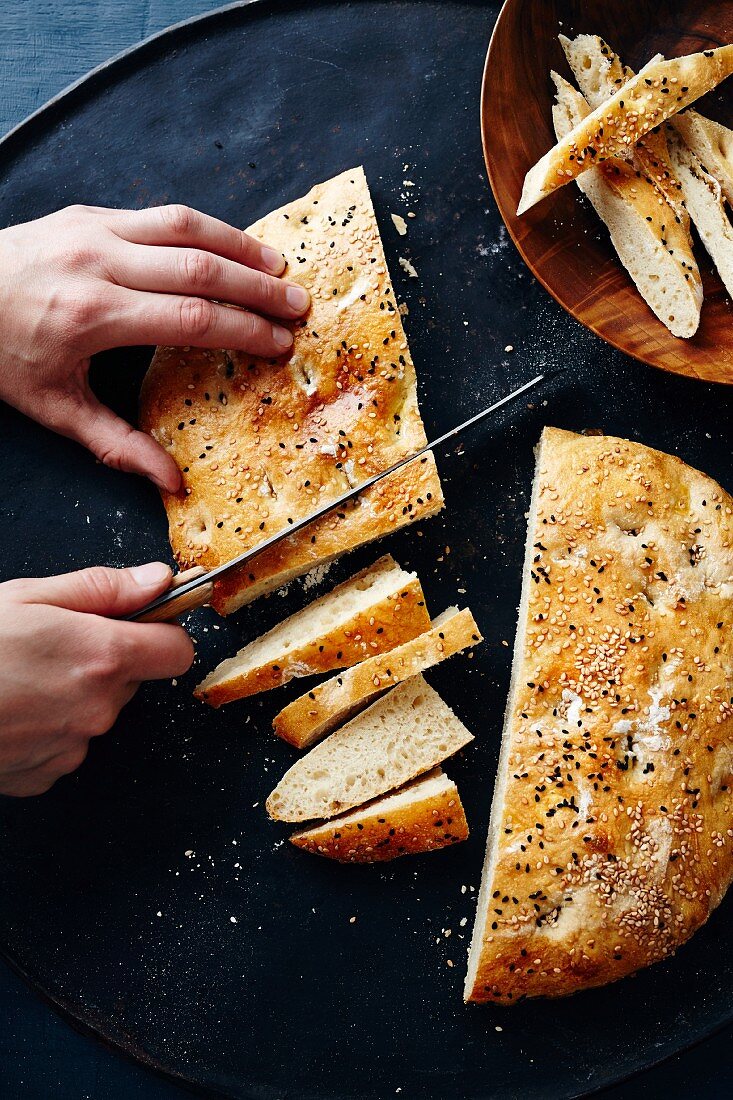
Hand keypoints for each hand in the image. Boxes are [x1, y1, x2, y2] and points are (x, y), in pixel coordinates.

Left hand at [0, 203, 309, 491]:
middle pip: (199, 268)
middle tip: (299, 306)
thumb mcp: (53, 408)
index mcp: (92, 314)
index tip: (278, 344)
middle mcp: (98, 262)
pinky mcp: (91, 213)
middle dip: (258, 289)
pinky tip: (234, 246)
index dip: (242, 330)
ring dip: (241, 247)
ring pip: (187, 227)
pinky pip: (163, 213)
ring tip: (281, 270)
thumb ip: (116, 444)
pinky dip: (207, 228)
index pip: (189, 318)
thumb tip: (172, 483)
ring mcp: (95, 228)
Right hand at [0, 561, 192, 796]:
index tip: (143, 622)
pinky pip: (64, 746)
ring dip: (74, 695)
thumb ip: (104, 588)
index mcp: (103, 657)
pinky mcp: (44, 775)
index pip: (177, 651)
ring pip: (96, 713)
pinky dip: (46, 729)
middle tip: (55, 644)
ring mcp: (71, 748)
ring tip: (21, 676)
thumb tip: (158, 579)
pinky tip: (11, 710)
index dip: (163, 632)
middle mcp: (97, 709)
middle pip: (131, 681)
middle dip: (106, 660)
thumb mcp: (30, 596)